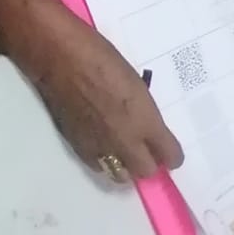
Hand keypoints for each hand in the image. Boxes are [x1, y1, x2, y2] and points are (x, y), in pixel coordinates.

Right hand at [6, 0, 182, 177]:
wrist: (61, 58)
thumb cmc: (102, 58)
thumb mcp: (136, 85)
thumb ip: (144, 112)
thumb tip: (146, 125)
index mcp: (146, 121)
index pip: (170, 154)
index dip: (172, 155)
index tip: (171, 153)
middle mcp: (126, 141)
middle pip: (146, 171)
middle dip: (149, 163)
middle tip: (147, 152)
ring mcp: (102, 147)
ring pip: (121, 175)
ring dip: (126, 167)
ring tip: (124, 153)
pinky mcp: (79, 147)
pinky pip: (98, 166)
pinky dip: (104, 160)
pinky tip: (103, 147)